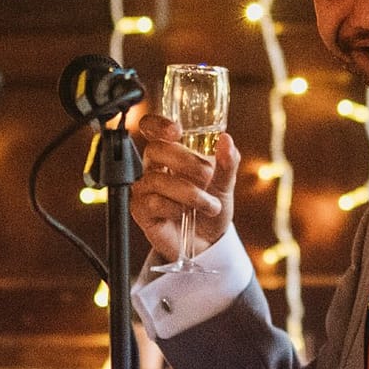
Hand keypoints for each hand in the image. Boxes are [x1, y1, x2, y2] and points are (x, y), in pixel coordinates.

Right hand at [131, 113, 239, 263]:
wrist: (208, 243)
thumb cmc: (211, 208)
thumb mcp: (226, 185)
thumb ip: (227, 162)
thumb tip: (226, 141)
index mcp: (171, 154)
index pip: (151, 129)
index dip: (157, 124)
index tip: (176, 130)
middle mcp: (154, 168)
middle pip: (155, 150)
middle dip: (185, 160)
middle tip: (207, 176)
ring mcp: (145, 190)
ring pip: (158, 179)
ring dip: (190, 193)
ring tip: (210, 206)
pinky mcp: (141, 211)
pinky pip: (154, 202)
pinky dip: (175, 208)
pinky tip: (183, 215)